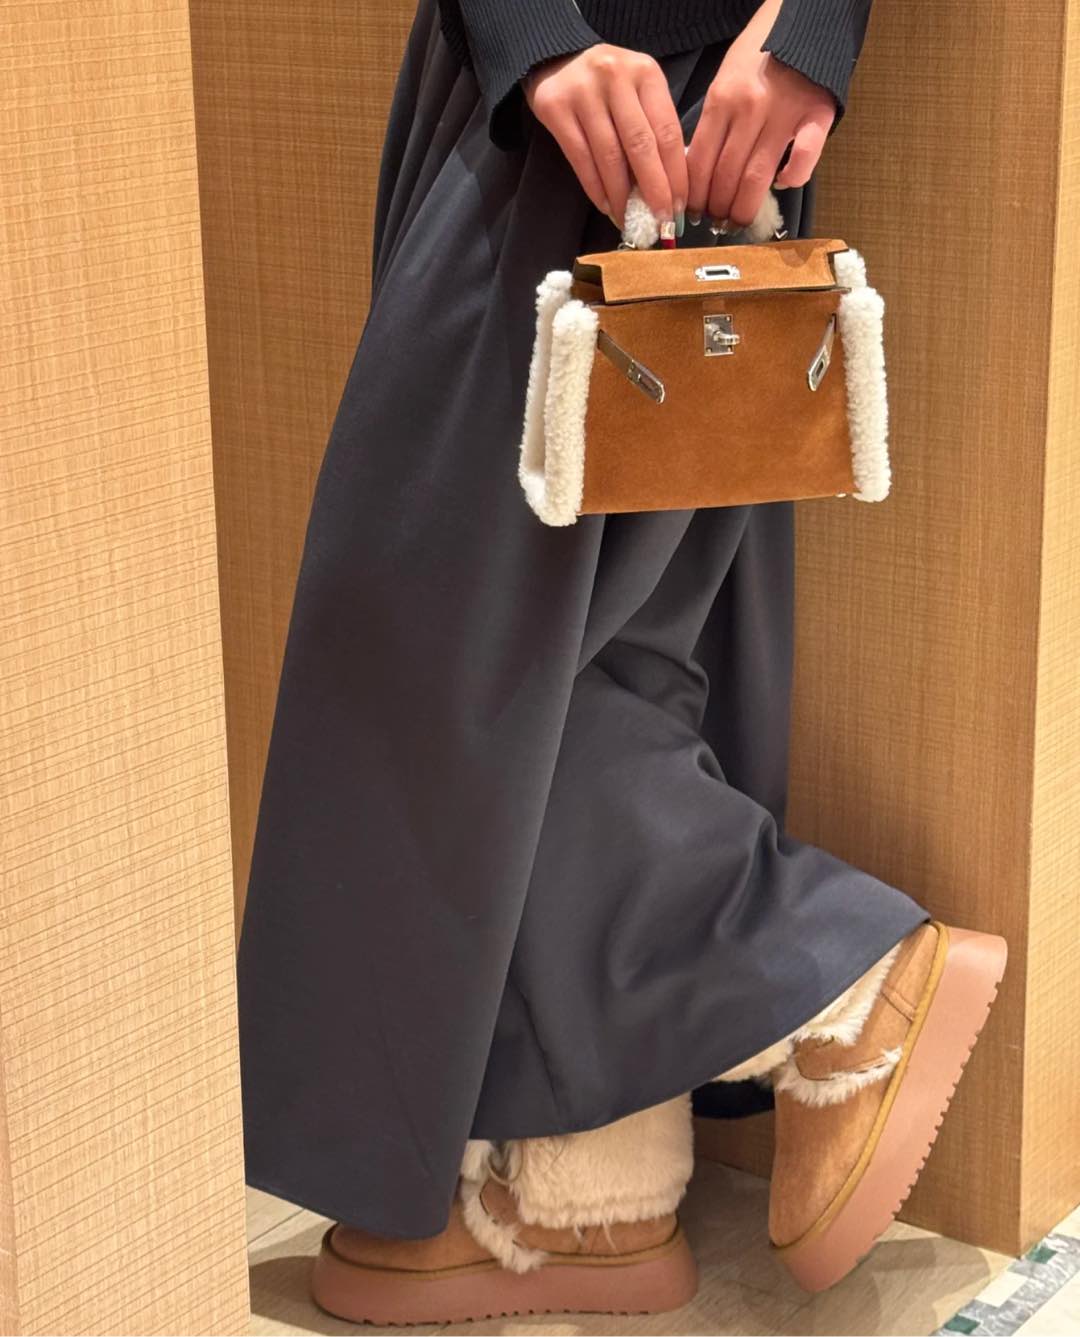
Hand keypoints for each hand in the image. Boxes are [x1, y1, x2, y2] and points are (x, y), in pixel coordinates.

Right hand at [523, 44, 688, 229]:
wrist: (557, 59)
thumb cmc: (608, 86)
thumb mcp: (638, 92)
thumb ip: (654, 128)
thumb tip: (669, 188)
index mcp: (646, 72)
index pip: (667, 132)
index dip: (676, 175)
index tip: (679, 207)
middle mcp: (616, 77)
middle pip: (641, 146)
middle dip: (653, 190)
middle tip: (660, 222)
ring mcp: (584, 92)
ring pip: (609, 157)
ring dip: (621, 197)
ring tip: (630, 220)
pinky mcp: (556, 108)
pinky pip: (581, 159)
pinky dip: (596, 188)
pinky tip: (606, 206)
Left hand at [686, 0, 835, 228]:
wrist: (803, 21)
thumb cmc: (760, 56)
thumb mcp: (724, 81)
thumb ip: (715, 123)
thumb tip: (699, 172)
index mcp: (723, 99)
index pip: (700, 161)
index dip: (694, 196)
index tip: (691, 213)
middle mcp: (750, 108)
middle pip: (726, 175)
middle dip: (717, 208)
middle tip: (716, 223)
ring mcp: (784, 113)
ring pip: (757, 176)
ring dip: (743, 206)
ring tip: (737, 221)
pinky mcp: (817, 115)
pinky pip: (804, 159)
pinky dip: (792, 178)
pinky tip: (782, 185)